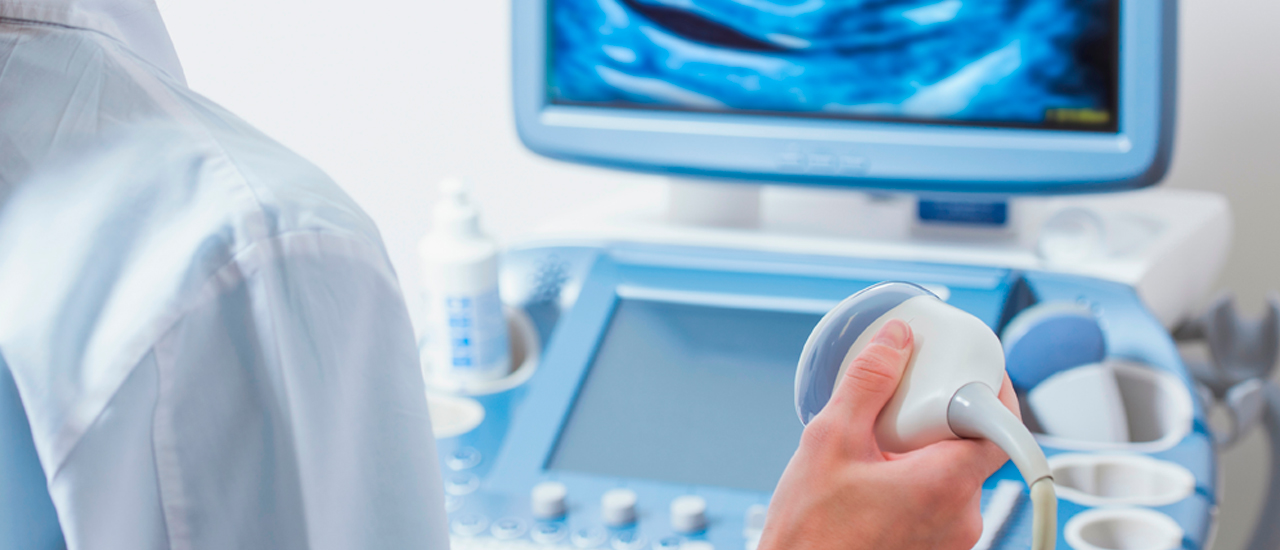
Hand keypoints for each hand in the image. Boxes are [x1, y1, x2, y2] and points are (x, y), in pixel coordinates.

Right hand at [758, 320, 1019, 549]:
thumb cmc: (812, 534)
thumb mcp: (829, 442)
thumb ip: (868, 384)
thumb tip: (894, 342)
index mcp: (946, 486)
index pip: (1002, 427)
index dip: (991, 391)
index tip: (972, 372)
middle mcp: (962, 518)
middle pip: (973, 447)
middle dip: (940, 420)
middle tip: (902, 407)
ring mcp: (952, 540)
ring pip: (954, 475)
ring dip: (924, 454)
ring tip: (876, 451)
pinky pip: (940, 502)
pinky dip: (916, 482)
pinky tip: (875, 481)